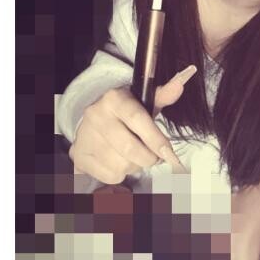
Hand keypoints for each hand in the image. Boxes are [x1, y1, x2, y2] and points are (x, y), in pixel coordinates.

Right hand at [68, 65, 196, 183]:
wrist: (94, 121)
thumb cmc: (126, 113)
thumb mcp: (143, 101)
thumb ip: (163, 95)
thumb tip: (180, 84)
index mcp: (114, 98)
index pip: (138, 120)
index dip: (156, 139)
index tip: (169, 153)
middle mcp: (96, 115)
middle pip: (130, 149)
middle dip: (149, 158)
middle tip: (155, 157)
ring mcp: (85, 136)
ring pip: (122, 165)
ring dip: (135, 166)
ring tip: (133, 155)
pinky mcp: (79, 156)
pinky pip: (110, 176)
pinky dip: (120, 173)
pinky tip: (118, 160)